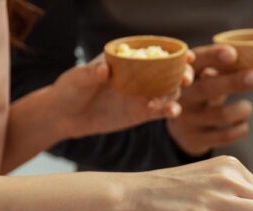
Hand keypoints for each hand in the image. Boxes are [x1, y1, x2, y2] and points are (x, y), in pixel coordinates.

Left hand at [50, 55, 193, 139]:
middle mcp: (140, 75)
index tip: (186, 54)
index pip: (154, 52)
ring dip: (177, 93)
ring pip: (169, 91)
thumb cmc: (70, 89)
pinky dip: (169, 110)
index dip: (174, 52)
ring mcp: (143, 94)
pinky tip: (171, 111)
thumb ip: (92, 73)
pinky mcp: (141, 113)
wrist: (66, 116)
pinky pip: (161, 111)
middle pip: (169, 71)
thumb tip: (105, 69)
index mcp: (128, 59)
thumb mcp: (78, 78)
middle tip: (186, 78)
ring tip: (171, 99)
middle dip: (183, 72)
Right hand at [166, 44, 252, 155]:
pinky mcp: (196, 140)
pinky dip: (241, 128)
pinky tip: (242, 124)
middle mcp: (183, 96)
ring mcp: (188, 120)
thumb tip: (247, 59)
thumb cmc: (200, 93)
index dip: (213, 57)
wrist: (180, 129)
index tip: (232, 55)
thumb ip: (218, 67)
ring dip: (243, 109)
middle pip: (207, 88)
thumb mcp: (203, 77)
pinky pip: (226, 135)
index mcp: (185, 73)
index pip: (196, 62)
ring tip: (247, 107)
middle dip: (234, 82)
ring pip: (221, 115)